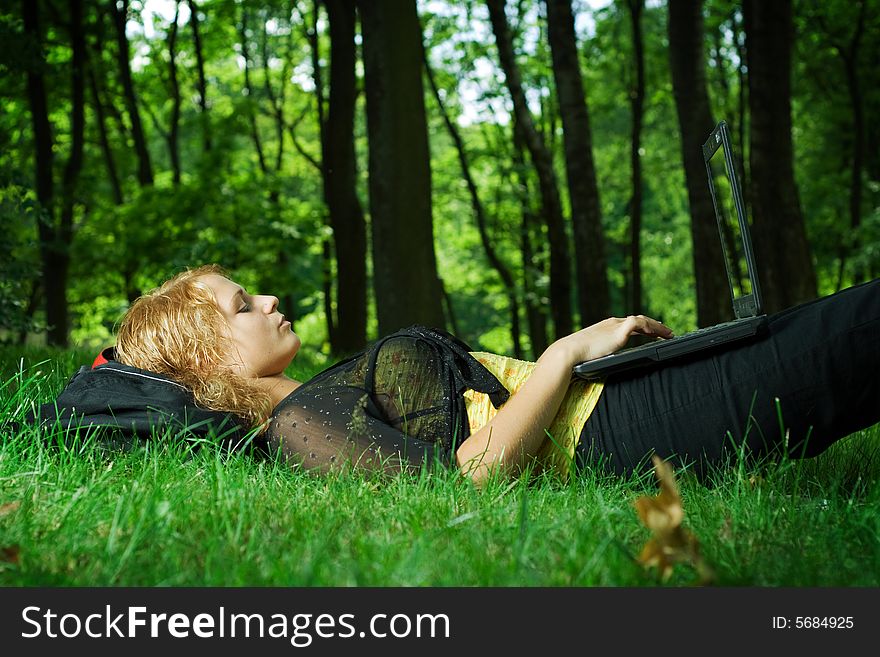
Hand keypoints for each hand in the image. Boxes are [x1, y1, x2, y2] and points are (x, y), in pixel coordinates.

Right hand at [543, 315, 674, 366]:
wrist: (569, 352)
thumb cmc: (575, 356)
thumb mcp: (590, 353)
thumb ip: (598, 354)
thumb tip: (600, 364)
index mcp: (605, 327)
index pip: (628, 324)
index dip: (642, 328)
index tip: (652, 333)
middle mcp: (612, 323)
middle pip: (638, 320)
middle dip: (653, 326)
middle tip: (666, 332)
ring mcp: (615, 325)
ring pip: (642, 321)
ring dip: (657, 327)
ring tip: (669, 334)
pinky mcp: (618, 331)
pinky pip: (640, 324)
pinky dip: (652, 327)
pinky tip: (660, 334)